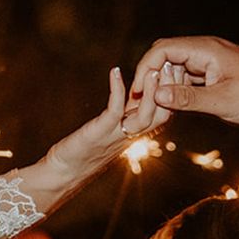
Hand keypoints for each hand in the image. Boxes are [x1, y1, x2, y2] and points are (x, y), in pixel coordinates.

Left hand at [45, 65, 175, 184]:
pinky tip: (115, 72)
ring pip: (146, 116)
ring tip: (154, 70)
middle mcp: (131, 135)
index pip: (163, 113)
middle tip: (172, 65)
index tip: (174, 70)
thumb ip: (123, 116)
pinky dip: (117, 90)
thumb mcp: (109, 131)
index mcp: (135, 133)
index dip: (171, 93)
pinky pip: (114, 110)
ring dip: (151, 92)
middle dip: (169, 91)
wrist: (64, 173)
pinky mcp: (100, 133)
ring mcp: (116, 135)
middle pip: (162, 115)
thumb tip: (130, 98)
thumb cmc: (82, 151)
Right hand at [131, 36, 238, 138]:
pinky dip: (177, 91)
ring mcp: (210, 62)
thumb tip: (156, 94)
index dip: (144, 69)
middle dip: (150, 77)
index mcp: (206, 50)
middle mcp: (206, 51)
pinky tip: (173, 108)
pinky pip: (188, 79)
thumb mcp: (222, 101)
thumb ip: (187, 98)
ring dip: (163, 87)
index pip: (162, 50)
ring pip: (175, 70)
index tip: (136, 93)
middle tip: (142, 103)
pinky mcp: (215, 75)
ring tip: (156, 110)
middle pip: (165, 57)